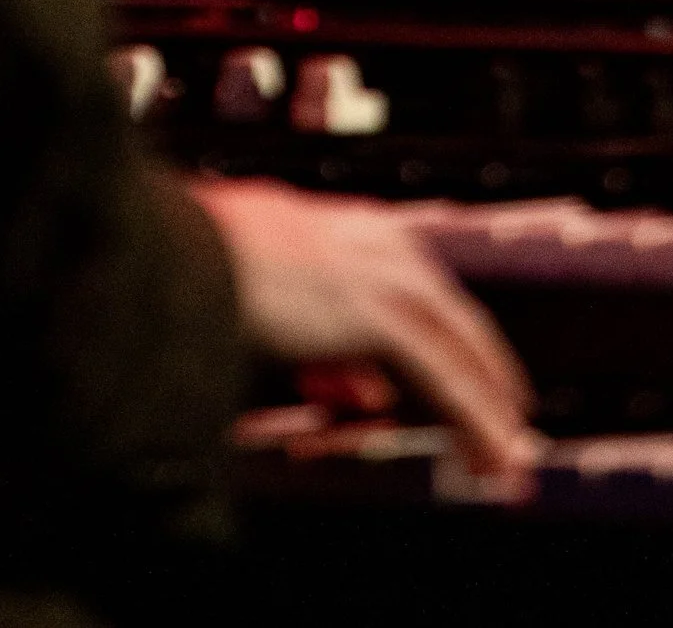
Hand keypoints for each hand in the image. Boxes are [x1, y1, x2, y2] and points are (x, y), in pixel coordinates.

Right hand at [191, 176, 535, 478]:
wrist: (163, 253)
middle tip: (503, 405)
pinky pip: (437, 371)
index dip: (428, 327)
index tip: (439, 380)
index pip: (400, 275)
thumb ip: (308, 339)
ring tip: (509, 443)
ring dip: (484, 394)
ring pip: (451, 337)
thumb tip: (361, 390)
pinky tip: (491, 448)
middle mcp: (359, 237)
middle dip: (475, 359)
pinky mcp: (370, 311)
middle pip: (440, 303)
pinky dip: (471, 412)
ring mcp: (369, 269)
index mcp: (326, 224)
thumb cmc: (182, 269)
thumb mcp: (251, 294)